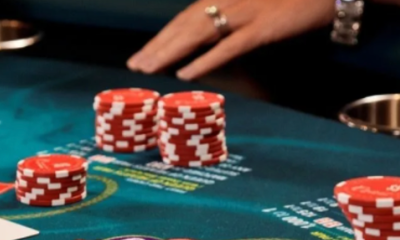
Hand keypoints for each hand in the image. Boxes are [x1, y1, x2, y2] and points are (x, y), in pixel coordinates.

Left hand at [127, 0, 333, 80]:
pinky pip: (227, 47)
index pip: (187, 16)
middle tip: (136, 65)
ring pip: (197, 34)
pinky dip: (204, 60)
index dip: (164, 35)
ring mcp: (246, 13)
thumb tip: (218, 35)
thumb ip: (237, 17)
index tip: (145, 51)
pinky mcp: (263, 28)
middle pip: (185, 24)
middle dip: (158, 45)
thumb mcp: (260, 4)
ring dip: (169, 52)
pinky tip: (185, 73)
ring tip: (149, 69)